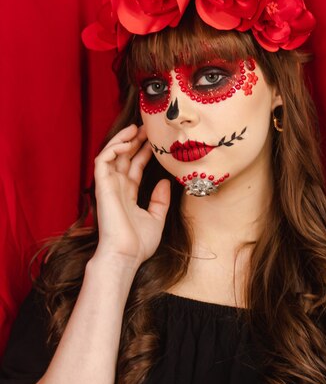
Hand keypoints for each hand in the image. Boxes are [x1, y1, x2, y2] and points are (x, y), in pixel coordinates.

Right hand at [93, 123, 169, 268]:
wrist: (126, 255)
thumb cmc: (139, 243)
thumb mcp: (156, 218)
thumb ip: (160, 200)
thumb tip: (166, 181)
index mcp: (128, 194)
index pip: (134, 166)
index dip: (143, 152)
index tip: (154, 141)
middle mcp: (117, 187)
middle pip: (123, 157)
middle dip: (134, 140)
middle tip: (147, 127)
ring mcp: (108, 186)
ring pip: (110, 154)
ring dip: (122, 139)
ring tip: (135, 129)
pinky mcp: (102, 186)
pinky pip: (102, 160)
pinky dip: (113, 149)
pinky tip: (127, 143)